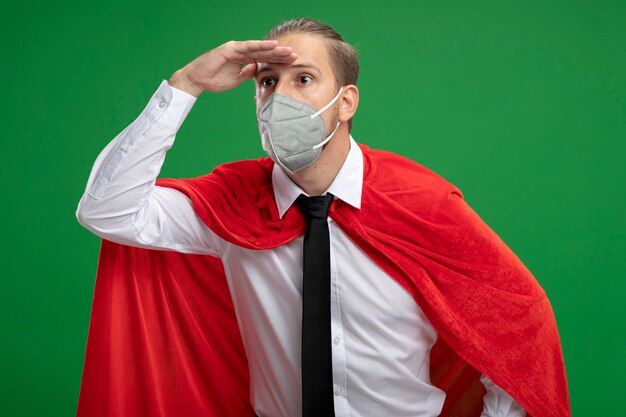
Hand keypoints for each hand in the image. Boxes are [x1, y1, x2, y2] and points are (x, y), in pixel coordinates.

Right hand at [168, 40, 296, 95]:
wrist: (197, 80)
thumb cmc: (214, 79)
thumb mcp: (236, 79)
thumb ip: (247, 74)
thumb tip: (257, 71)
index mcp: (244, 60)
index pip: (264, 60)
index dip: (278, 61)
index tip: (292, 63)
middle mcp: (241, 52)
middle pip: (264, 53)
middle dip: (280, 54)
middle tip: (295, 55)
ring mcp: (236, 49)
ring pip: (259, 48)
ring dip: (274, 49)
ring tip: (287, 50)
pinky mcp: (229, 49)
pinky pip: (247, 47)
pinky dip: (260, 46)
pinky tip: (271, 45)